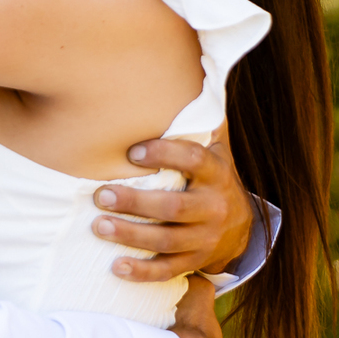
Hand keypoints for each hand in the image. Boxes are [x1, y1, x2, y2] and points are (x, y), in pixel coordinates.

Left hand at [92, 126, 254, 283]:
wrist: (240, 227)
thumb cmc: (211, 178)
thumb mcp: (213, 148)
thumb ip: (198, 120)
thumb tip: (192, 65)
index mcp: (216, 173)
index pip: (194, 160)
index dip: (165, 154)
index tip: (133, 151)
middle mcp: (214, 207)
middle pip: (174, 206)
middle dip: (136, 202)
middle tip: (100, 195)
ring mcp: (205, 238)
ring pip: (167, 240)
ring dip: (131, 235)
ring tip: (98, 225)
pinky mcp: (195, 262)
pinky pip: (168, 271)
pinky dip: (142, 272)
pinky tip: (116, 267)